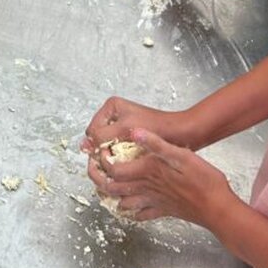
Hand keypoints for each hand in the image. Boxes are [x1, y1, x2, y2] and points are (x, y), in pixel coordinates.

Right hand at [82, 96, 199, 155]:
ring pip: (108, 147)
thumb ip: (102, 136)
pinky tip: (133, 161)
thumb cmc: (159, 128)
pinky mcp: (131, 138)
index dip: (97, 144)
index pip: (92, 130)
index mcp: (112, 106)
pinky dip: (123, 157)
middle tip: (118, 157)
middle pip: (99, 139)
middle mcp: (115, 115)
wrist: (183, 133)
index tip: (108, 153)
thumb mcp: (125, 129)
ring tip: (127, 159)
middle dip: (105, 150)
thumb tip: (84, 145)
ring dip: (114, 155)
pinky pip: (119, 151)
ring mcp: (123, 127)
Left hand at [86, 127, 235, 227]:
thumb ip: (155, 143)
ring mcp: (154, 202)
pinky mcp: (163, 211)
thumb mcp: (181, 154)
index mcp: (148, 171)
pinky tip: (129, 206)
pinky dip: (130, 211)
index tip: (98, 150)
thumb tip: (133, 131)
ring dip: (110, 195)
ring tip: (107, 183)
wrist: (218, 209)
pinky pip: (140, 215)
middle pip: (111, 188)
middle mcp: (146, 189)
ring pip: (122, 203)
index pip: (113, 168)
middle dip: (97, 178)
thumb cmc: (203, 180)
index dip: (101, 160)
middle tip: (93, 168)